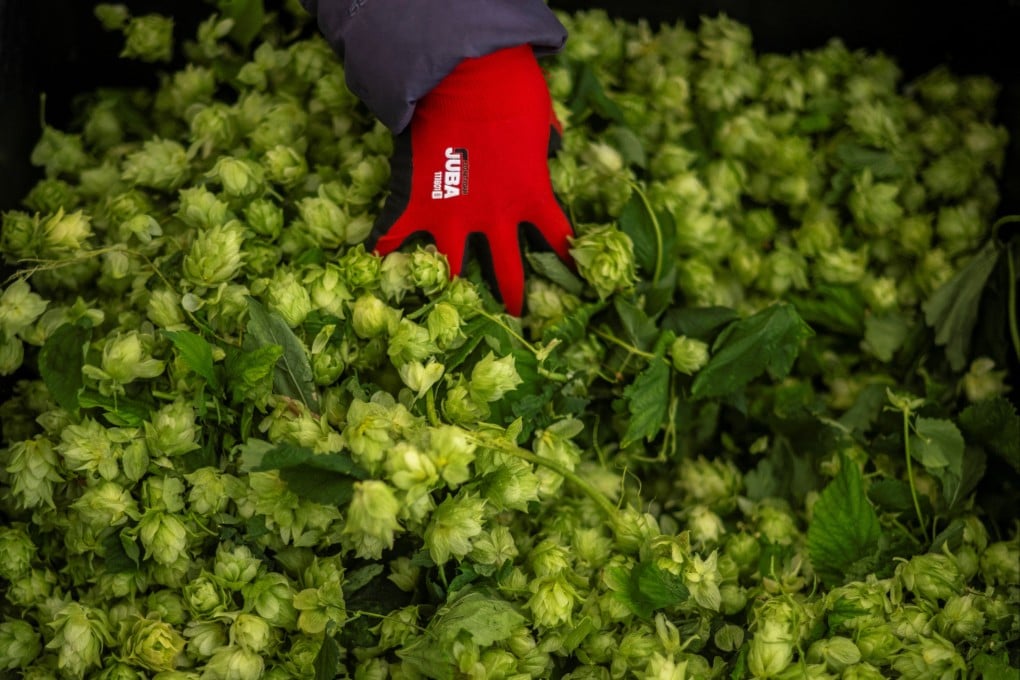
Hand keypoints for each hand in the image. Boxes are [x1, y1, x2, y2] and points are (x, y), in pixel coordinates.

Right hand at [368, 45, 573, 315]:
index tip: (573, 283)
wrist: (465, 72)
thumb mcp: (541, 119)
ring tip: (444, 305)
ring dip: (451, 287)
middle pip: (507, 272)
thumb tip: (552, 139)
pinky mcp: (416, 202)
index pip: (559, 240)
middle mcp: (497, 218)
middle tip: (512, 317)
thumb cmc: (513, 87)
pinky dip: (383, 247)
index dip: (568, 263)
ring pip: (453, 269)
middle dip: (511, 298)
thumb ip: (544, 141)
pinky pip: (394, 235)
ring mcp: (453, 215)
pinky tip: (375, 262)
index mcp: (534, 197)